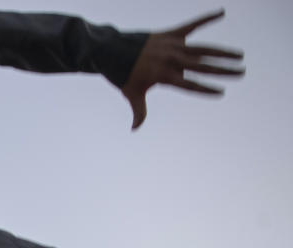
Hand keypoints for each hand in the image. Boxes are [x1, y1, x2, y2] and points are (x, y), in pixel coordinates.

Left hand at [122, 10, 243, 128]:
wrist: (111, 50)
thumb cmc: (122, 74)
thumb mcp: (131, 93)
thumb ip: (139, 111)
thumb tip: (135, 129)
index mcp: (164, 75)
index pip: (190, 85)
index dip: (206, 90)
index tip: (221, 92)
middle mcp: (171, 59)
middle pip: (202, 66)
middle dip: (222, 70)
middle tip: (241, 72)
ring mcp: (172, 45)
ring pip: (202, 48)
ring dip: (221, 52)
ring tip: (239, 55)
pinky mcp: (170, 33)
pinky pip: (191, 25)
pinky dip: (206, 18)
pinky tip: (222, 12)